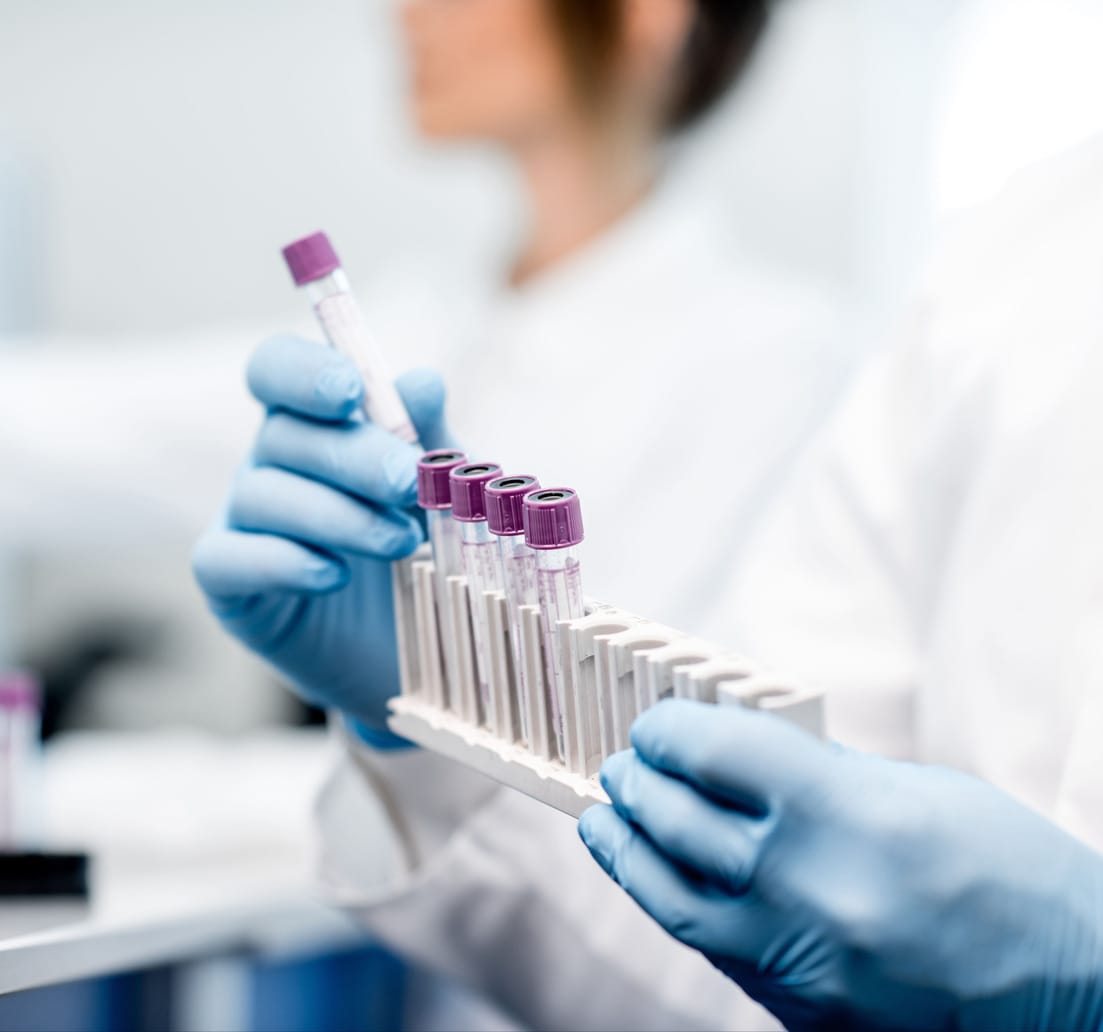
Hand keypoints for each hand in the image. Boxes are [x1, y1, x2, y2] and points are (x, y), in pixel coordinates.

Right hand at [193, 335, 453, 735]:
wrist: (418, 644)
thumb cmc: (426, 548)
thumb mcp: (441, 490)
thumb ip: (430, 438)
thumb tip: (421, 380)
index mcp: (315, 422)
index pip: (277, 368)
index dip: (304, 371)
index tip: (351, 393)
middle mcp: (270, 462)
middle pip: (283, 433)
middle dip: (352, 456)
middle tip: (408, 485)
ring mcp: (242, 521)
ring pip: (262, 495)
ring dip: (336, 515)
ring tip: (401, 543)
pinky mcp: (229, 585)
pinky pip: (228, 559)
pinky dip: (282, 562)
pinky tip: (334, 576)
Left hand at [579, 700, 1102, 1030]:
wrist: (1074, 995)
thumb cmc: (1010, 875)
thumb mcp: (920, 791)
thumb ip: (820, 770)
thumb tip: (739, 750)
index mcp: (847, 814)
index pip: (714, 754)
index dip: (668, 731)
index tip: (653, 724)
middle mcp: (812, 889)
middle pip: (679, 823)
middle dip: (638, 784)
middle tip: (622, 765)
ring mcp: (801, 962)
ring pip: (671, 898)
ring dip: (626, 851)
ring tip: (605, 819)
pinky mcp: (799, 1014)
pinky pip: (713, 949)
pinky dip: (674, 904)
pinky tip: (658, 878)